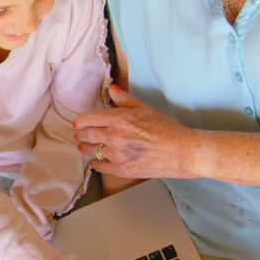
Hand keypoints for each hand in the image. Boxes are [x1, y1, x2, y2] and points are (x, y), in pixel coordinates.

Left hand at [74, 85, 198, 179]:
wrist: (181, 151)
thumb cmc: (167, 128)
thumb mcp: (145, 109)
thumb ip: (125, 100)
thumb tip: (111, 90)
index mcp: (118, 119)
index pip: (89, 118)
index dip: (81, 121)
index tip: (77, 123)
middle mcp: (114, 136)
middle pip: (88, 134)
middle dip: (81, 134)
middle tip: (78, 134)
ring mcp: (117, 154)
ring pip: (92, 151)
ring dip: (86, 148)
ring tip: (83, 147)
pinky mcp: (122, 170)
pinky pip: (101, 168)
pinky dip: (96, 165)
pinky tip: (94, 163)